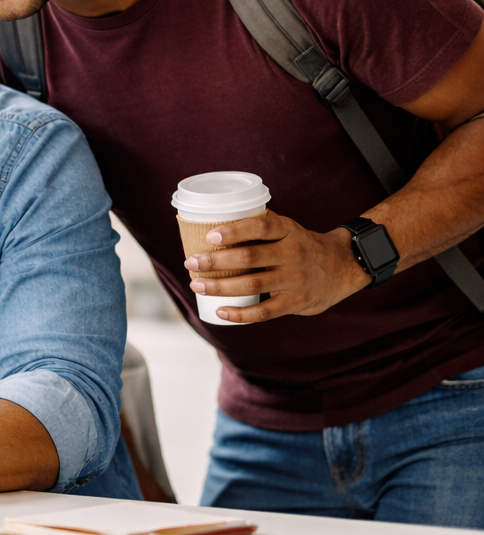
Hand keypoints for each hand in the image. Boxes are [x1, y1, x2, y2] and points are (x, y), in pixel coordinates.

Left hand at [184, 210, 369, 323]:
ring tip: (197, 285)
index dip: (234, 231)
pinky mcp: (296, 302)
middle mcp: (293, 254)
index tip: (210, 236)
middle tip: (191, 262)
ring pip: (252, 285)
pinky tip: (220, 311)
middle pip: (250, 258)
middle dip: (216, 262)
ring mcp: (295, 280)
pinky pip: (265, 311)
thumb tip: (215, 221)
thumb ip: (260, 225)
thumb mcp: (288, 229)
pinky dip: (240, 314)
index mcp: (288, 231)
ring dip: (220, 287)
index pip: (261, 227)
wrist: (343, 267)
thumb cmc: (302, 245)